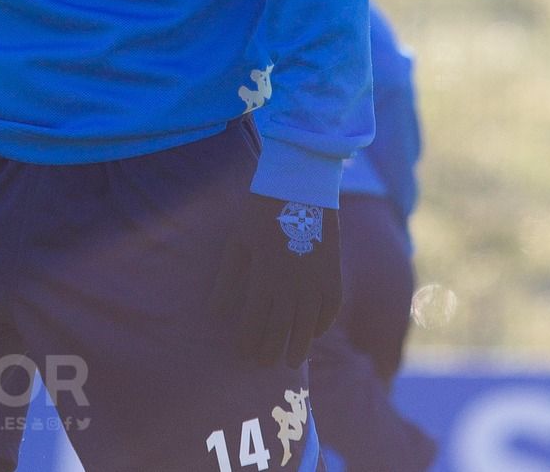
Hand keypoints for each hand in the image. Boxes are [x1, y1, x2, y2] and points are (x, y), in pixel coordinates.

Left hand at [207, 194, 342, 367]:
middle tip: (264, 363)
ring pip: (308, 325)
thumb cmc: (261, 212)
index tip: (242, 353)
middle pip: (282, 329)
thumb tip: (215, 314)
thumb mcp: (238, 243)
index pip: (255, 322)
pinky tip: (313, 333)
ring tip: (290, 360)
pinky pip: (330, 308)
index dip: (248, 341)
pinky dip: (322, 324)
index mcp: (266, 276)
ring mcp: (317, 280)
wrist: (300, 186)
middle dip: (271, 349)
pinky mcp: (334, 273)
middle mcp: (293, 284)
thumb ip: (229, 280)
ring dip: (299, 346)